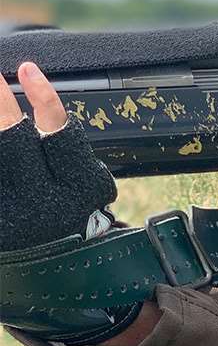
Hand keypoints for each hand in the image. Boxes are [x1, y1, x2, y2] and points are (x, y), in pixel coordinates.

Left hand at [0, 61, 116, 251]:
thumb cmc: (71, 222)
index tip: (29, 67)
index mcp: (80, 189)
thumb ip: (62, 153)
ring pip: (1, 155)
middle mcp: (45, 204)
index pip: (60, 131)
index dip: (43, 97)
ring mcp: (13, 216)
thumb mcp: (81, 186)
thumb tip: (32, 99)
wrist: (50, 277)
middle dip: (0, 103)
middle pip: (13, 139)